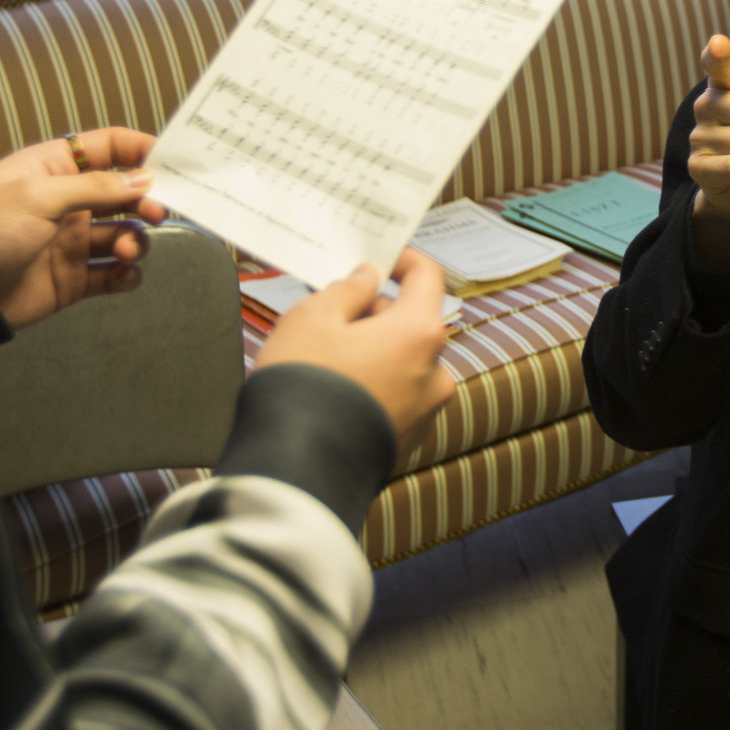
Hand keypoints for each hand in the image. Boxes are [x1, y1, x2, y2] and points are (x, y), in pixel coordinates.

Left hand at [0, 128, 168, 331]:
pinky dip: (126, 274)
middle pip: (123, 192)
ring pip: (123, 235)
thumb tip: (143, 179)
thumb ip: (95, 187)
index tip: (173, 162)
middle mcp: (66, 202)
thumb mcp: (38, 195)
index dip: (140, 150)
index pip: (107, 147)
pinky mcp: (71, 278)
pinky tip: (124, 274)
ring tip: (128, 250)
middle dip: (146, 200)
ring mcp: (70, 242)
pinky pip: (112, 274)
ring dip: (135, 240)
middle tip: (158, 211)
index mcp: (53, 168)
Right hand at [256, 249, 456, 450]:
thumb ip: (347, 290)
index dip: (402, 260)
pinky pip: (395, 399)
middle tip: (330, 316)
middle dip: (375, 315)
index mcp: (419, 333)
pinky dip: (372, 389)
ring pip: (403, 364)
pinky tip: (333, 395)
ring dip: (373, 354)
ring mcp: (425, 412)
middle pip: (411, 324)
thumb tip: (367, 280)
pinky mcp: (407, 442)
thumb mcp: (312, 318)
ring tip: (324, 362)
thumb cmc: (303, 387)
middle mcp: (434, 373)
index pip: (426, 277)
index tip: (380, 257)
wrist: (295, 472)